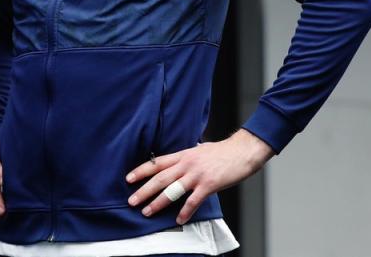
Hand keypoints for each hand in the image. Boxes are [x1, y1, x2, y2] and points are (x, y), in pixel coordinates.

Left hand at [125, 129, 273, 224]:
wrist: (242, 151)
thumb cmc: (222, 151)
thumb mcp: (199, 150)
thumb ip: (187, 157)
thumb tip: (177, 162)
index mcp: (183, 154)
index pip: (157, 163)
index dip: (141, 170)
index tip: (128, 178)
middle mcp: (187, 164)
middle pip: (160, 178)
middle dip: (144, 190)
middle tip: (132, 200)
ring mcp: (197, 175)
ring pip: (172, 190)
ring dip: (158, 202)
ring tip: (147, 211)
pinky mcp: (209, 184)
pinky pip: (193, 200)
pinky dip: (185, 211)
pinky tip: (179, 219)